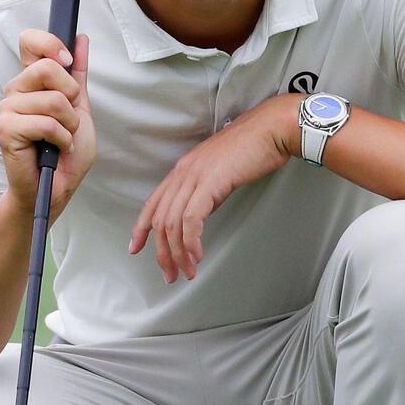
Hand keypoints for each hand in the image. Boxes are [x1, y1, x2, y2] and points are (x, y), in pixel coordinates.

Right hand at [0, 30, 94, 221]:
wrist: (58, 187)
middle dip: (71, 96)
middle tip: (68, 118)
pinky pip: (46, 123)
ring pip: (53, 100)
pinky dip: (62, 139)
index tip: (67, 60)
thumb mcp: (80, 106)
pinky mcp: (6, 130)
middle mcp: (15, 90)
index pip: (30, 40)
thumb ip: (78, 74)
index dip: (50, 43)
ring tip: (62, 138)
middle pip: (48, 68)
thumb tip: (80, 39)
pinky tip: (55, 149)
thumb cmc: (66, 150)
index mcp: (31, 80)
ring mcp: (7, 109)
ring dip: (69, 124)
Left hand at [129, 94, 299, 282]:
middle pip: (160, 219)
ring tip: (187, 271)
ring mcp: (194, 176)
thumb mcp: (219, 173)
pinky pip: (191, 219)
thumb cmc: (251, 149)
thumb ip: (205, 192)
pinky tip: (198, 255)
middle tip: (171, 274)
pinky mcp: (210, 182)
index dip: (141, 228)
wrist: (269, 130)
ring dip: (179, 253)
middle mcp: (183, 172)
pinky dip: (191, 241)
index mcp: (183, 169)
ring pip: (173, 223)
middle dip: (163, 252)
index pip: (153, 202)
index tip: (135, 248)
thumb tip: (198, 217)